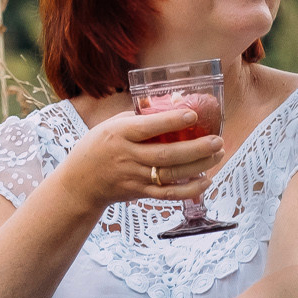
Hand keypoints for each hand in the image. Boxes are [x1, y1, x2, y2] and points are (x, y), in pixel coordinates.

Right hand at [59, 106, 223, 211]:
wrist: (80, 183)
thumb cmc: (97, 147)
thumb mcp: (111, 125)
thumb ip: (138, 117)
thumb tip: (171, 103)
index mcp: (119, 134)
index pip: (148, 127)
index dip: (172, 121)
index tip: (193, 114)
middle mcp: (127, 157)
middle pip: (166, 154)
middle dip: (196, 148)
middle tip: (217, 140)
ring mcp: (134, 177)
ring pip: (172, 174)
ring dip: (199, 165)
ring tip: (217, 154)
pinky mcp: (140, 193)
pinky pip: (169, 194)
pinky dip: (190, 190)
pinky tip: (206, 180)